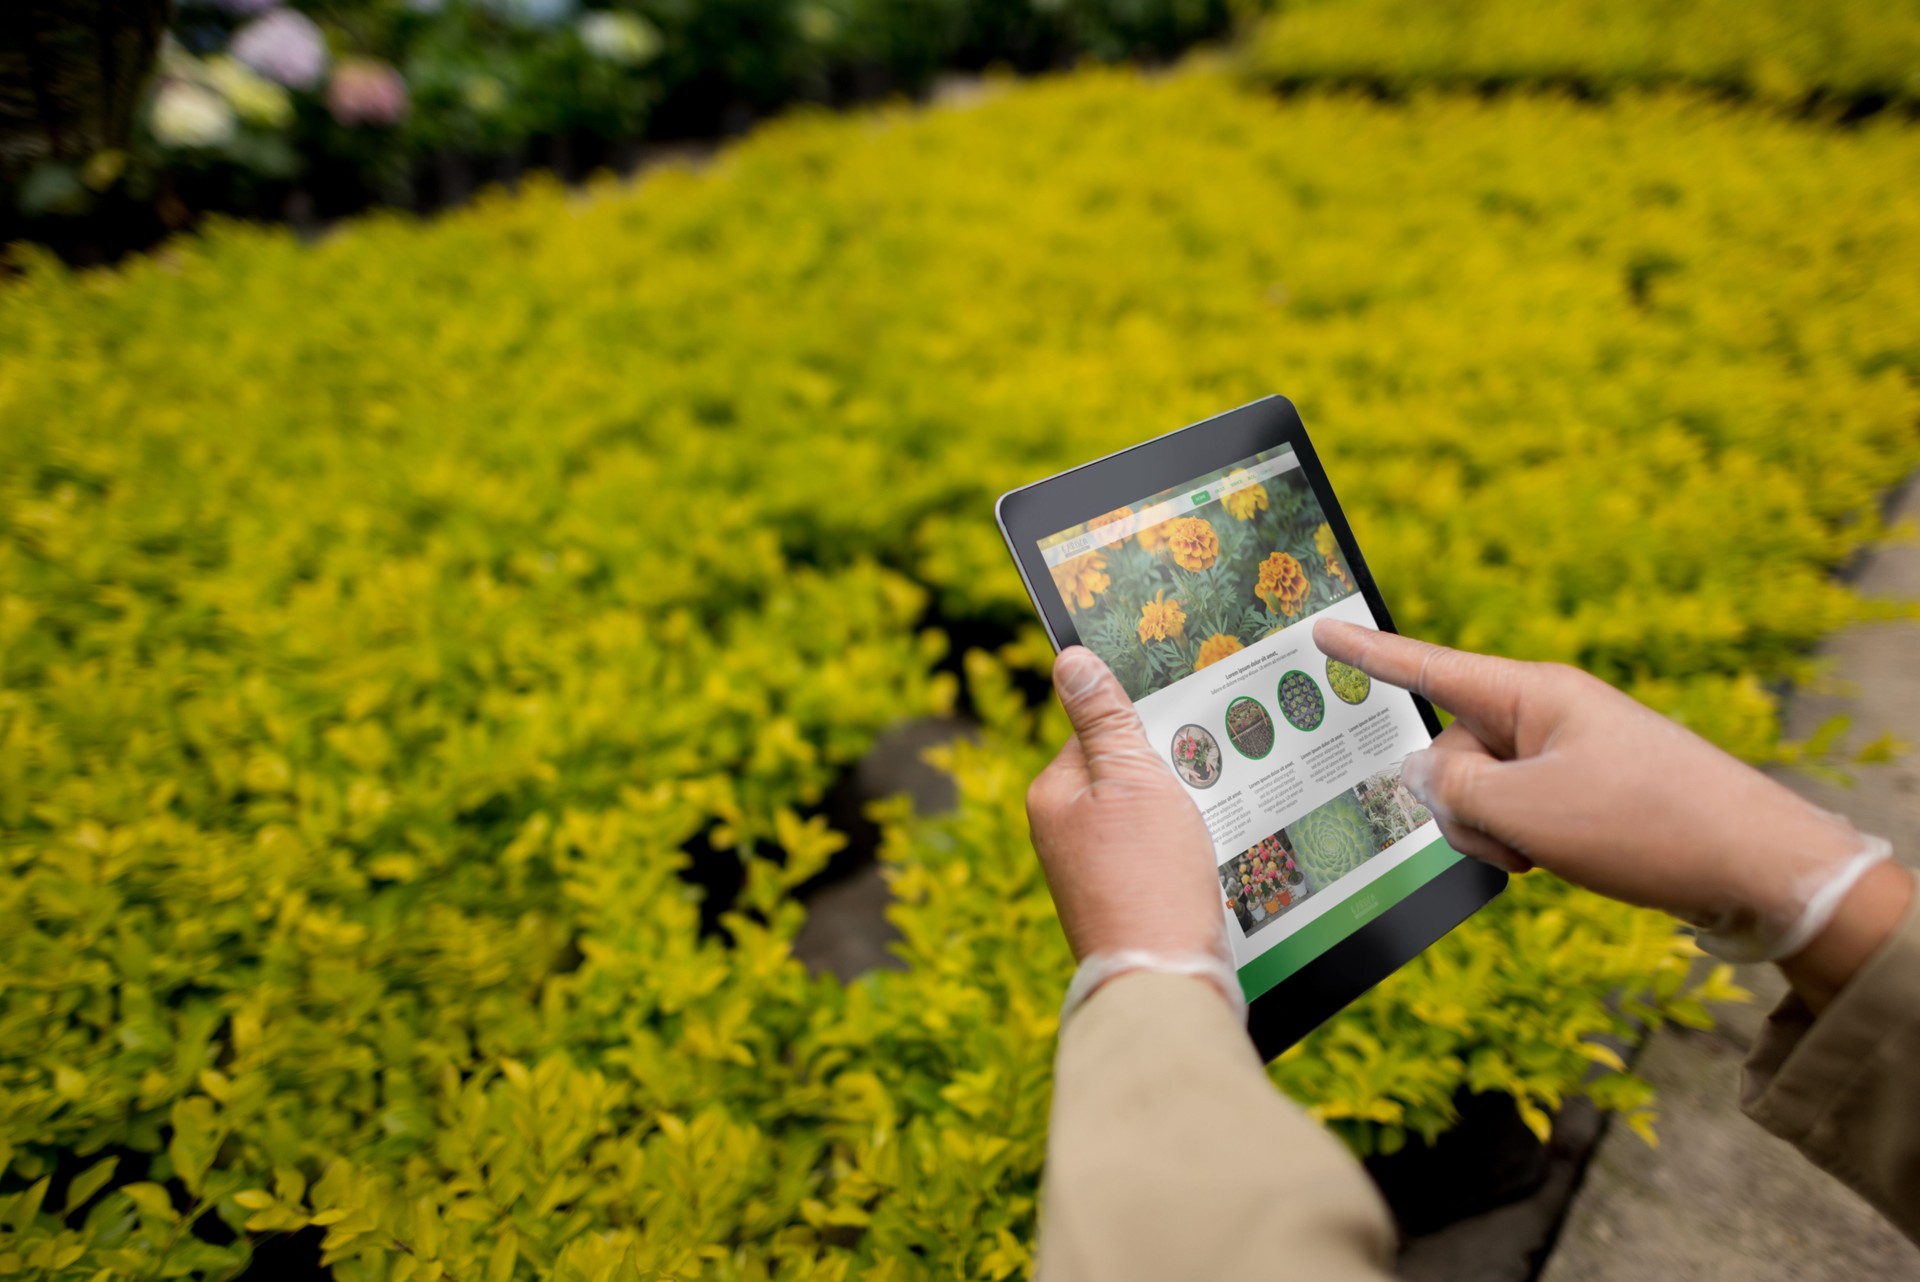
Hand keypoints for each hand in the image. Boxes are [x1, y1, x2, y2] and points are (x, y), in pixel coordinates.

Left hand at [1027, 647, 1225, 962]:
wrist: (1164, 982)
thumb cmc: (1147, 876)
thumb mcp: (1131, 779)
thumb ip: (1103, 719)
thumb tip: (1069, 660)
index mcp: (1052, 795)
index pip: (1097, 729)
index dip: (1143, 723)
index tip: (1186, 718)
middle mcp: (1062, 832)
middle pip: (1123, 772)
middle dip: (1168, 768)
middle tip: (1211, 770)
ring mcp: (1091, 870)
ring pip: (1145, 813)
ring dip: (1183, 809)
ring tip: (1215, 816)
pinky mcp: (1123, 900)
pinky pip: (1157, 853)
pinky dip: (1185, 847)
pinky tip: (1212, 852)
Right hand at [1314, 618, 1905, 979]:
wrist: (1760, 868)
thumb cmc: (1648, 825)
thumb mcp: (1527, 809)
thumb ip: (1452, 787)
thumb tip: (1423, 773)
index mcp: (1534, 693)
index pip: (1429, 667)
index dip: (1369, 654)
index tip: (1322, 632)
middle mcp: (1549, 714)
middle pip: (1453, 747)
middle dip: (1460, 800)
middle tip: (1513, 836)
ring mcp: (1570, 753)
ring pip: (1483, 788)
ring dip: (1494, 829)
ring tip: (1547, 853)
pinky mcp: (1588, 793)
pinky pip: (1521, 809)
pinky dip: (1524, 839)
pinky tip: (1561, 861)